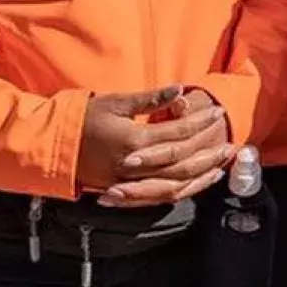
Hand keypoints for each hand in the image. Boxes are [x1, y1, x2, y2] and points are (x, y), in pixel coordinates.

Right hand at [76, 88, 233, 206]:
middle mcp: (135, 166)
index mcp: (134, 140)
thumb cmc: (85, 118)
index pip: (177, 133)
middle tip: (231, 143)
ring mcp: (131, 182)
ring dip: (201, 175)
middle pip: (183, 162)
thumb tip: (180, 90)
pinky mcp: (127, 191)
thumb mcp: (116, 102)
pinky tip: (198, 182)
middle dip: (208, 152)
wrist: (55, 146)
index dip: (200, 122)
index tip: (218, 112)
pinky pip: (161, 196)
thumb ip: (150, 99)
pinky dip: (183, 190)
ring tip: (222, 164)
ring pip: (175, 184)